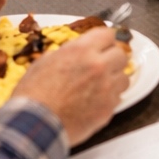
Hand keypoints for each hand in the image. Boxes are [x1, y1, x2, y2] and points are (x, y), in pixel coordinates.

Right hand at [13, 27, 130, 144]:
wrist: (34, 124)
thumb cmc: (33, 94)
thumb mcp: (43, 62)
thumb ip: (65, 54)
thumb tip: (72, 52)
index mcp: (82, 50)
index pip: (107, 34)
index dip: (104, 40)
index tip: (102, 44)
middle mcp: (99, 66)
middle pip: (121, 54)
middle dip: (112, 58)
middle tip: (102, 65)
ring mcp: (107, 88)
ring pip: (124, 77)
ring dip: (114, 79)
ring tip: (99, 85)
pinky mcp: (108, 108)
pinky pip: (118, 98)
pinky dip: (110, 98)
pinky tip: (95, 101)